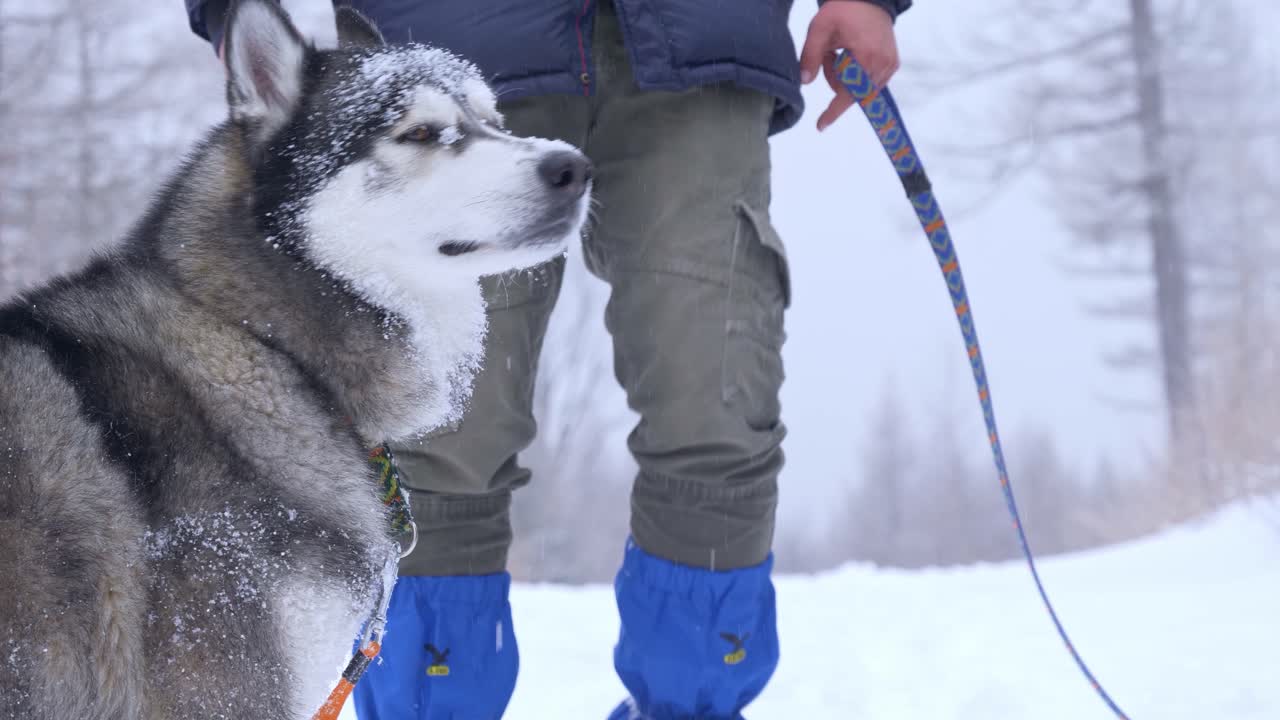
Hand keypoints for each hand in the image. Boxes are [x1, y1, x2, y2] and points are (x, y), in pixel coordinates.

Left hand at [799, 1, 899, 130]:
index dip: (833, 110)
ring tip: (843, 53)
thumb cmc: (843, 10)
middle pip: (852, 92)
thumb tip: (804, 82)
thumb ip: (810, 55)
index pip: (847, 92)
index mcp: (865, 55)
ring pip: (860, 90)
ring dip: (846, 79)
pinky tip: (853, 56)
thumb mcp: (819, 28)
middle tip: (830, 55)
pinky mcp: (892, 65)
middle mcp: (882, 64)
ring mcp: (890, 66)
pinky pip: (870, 83)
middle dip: (835, 80)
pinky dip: (857, 76)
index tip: (821, 126)